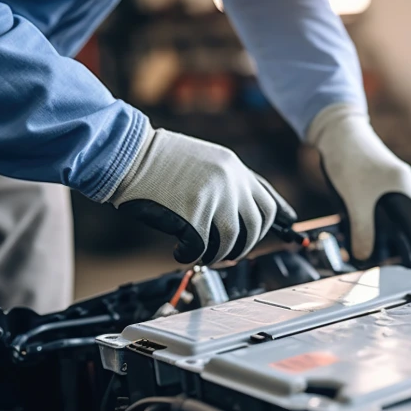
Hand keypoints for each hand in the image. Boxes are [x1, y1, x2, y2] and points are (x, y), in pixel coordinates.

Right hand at [108, 126, 295, 264]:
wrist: (127, 154)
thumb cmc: (158, 161)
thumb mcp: (203, 161)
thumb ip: (226, 182)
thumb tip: (243, 214)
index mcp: (233, 167)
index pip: (267, 202)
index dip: (273, 223)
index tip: (283, 232)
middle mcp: (230, 181)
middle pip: (255, 226)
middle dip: (244, 246)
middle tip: (230, 254)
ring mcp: (213, 197)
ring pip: (231, 241)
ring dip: (217, 255)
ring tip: (203, 253)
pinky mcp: (192, 214)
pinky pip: (201, 249)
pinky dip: (190, 257)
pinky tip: (180, 252)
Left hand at [307, 104, 410, 272]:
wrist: (336, 130)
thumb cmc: (348, 158)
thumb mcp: (354, 199)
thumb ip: (361, 230)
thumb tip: (364, 258)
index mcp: (405, 191)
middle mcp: (403, 192)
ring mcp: (392, 192)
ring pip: (404, 226)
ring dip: (405, 247)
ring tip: (410, 270)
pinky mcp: (378, 193)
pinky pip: (390, 220)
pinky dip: (388, 236)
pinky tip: (383, 250)